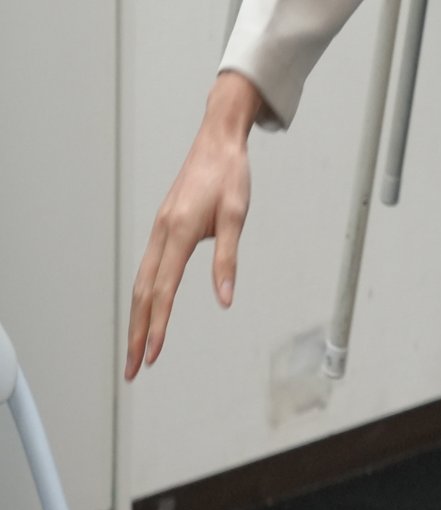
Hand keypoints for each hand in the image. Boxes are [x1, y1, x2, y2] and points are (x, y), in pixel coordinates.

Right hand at [126, 73, 261, 378]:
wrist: (217, 141)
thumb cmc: (230, 175)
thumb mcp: (237, 216)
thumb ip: (228, 259)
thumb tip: (225, 298)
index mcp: (178, 232)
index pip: (165, 290)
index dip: (159, 325)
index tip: (154, 354)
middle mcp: (161, 234)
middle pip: (143, 294)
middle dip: (138, 333)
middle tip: (134, 368)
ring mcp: (158, 231)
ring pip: (141, 283)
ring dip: (137, 318)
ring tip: (136, 349)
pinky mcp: (163, 228)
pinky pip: (146, 269)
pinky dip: (143, 296)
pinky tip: (145, 311)